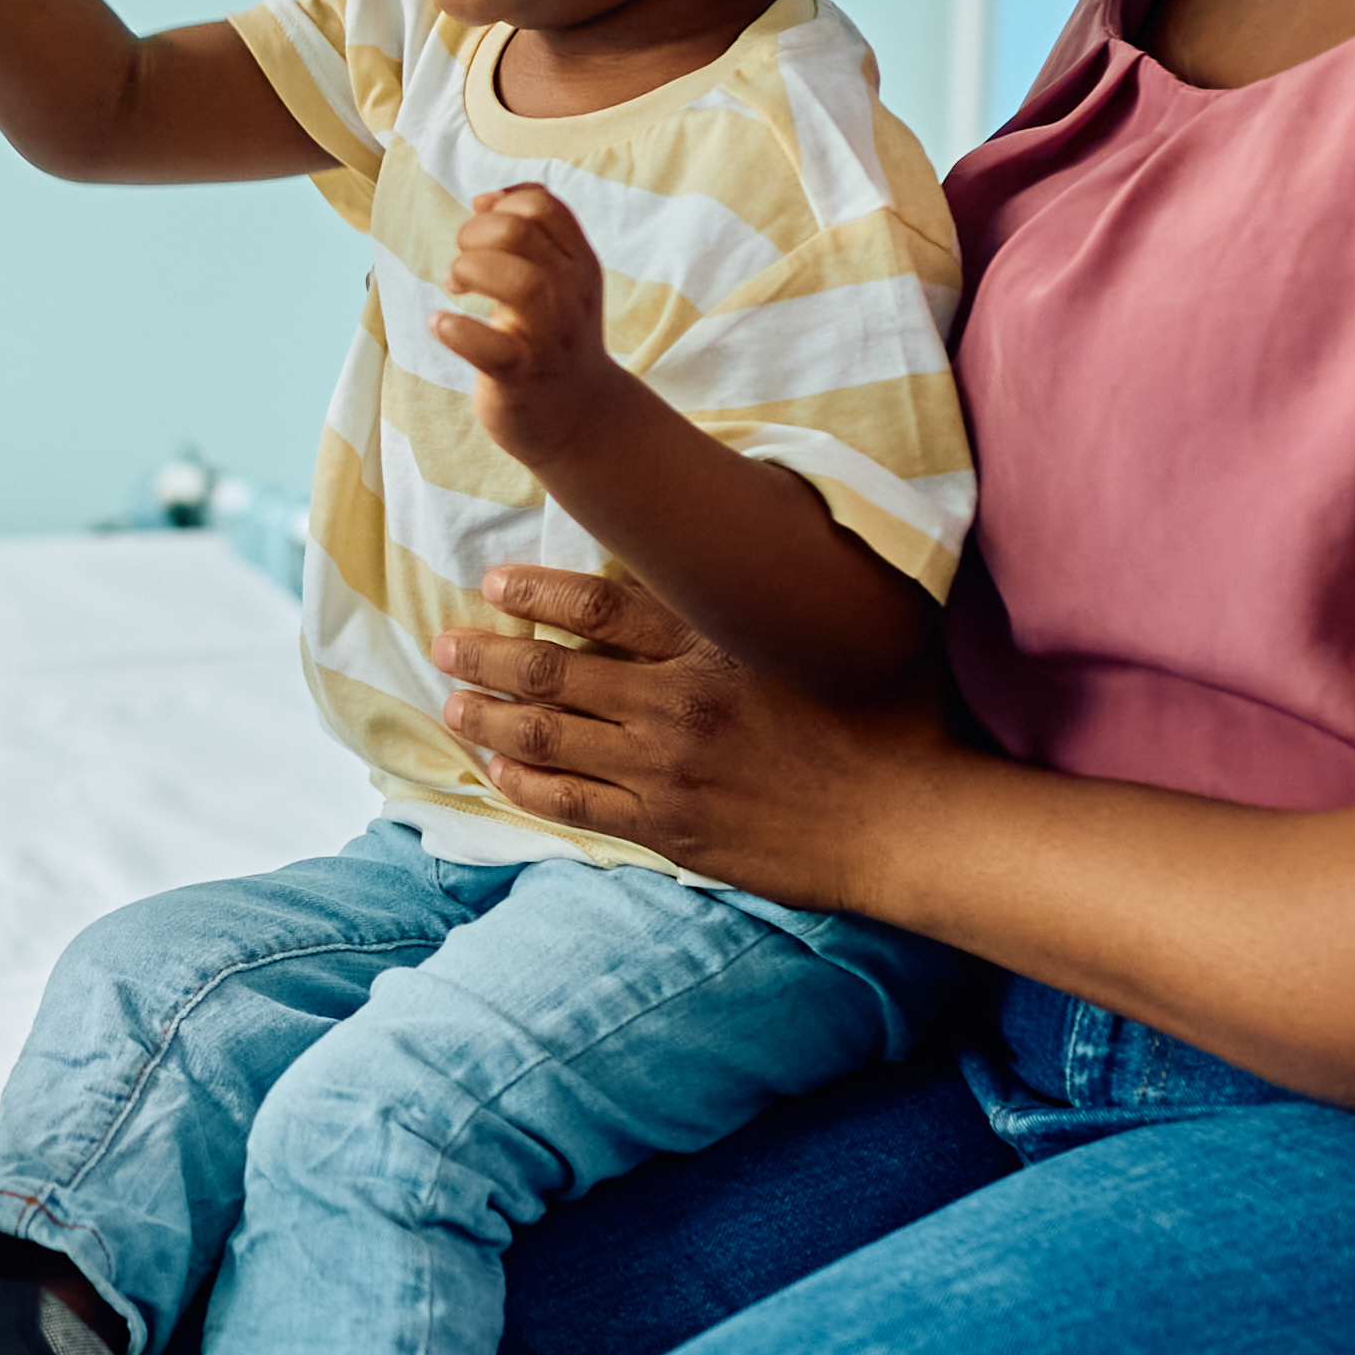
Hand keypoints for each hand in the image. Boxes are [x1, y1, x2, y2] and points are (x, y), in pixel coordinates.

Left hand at [433, 185, 647, 476]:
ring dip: (468, 271)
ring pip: (518, 281)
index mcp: (579, 264)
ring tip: (455, 287)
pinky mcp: (520, 375)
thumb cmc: (555, 339)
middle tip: (462, 264)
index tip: (480, 223)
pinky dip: (453, 329)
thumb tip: (486, 198)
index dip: (501, 204)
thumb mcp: (560, 279)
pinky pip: (487, 346)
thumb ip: (534, 235)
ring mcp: (548, 336)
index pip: (543, 207)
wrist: (578, 417)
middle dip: (474, 235)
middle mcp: (571, 294)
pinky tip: (441, 324)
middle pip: (520, 232)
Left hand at [433, 563, 957, 911]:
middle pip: (553, 670)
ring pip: (547, 736)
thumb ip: (793, 583)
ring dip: (488, 714)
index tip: (495, 583)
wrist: (909, 821)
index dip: (536, 592)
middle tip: (445, 641)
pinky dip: (523, 783)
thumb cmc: (894, 719)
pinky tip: (495, 768)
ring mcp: (666, 768)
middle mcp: (677, 702)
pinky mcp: (668, 827)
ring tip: (451, 700)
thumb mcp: (847, 627)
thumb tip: (772, 527)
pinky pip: (571, 804)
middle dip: (487, 653)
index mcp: (714, 643)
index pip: (599, 607)